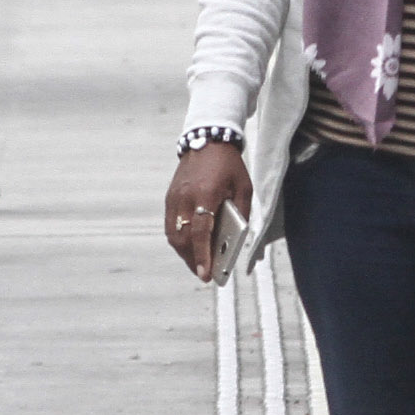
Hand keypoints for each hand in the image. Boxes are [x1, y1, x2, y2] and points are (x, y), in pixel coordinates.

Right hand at [163, 142, 250, 281]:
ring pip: (174, 234)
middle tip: (204, 275)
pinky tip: (188, 247)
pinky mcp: (170, 197)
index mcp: (206, 194)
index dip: (203, 255)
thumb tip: (235, 240)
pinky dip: (178, 239)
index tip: (206, 274)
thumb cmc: (229, 165)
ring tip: (196, 264)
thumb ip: (241, 213)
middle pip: (184, 237)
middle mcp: (186, 196)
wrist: (207, 140)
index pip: (201, 231)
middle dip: (193, 259)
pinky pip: (170, 225)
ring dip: (184, 252)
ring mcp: (174, 197)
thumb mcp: (244, 188)